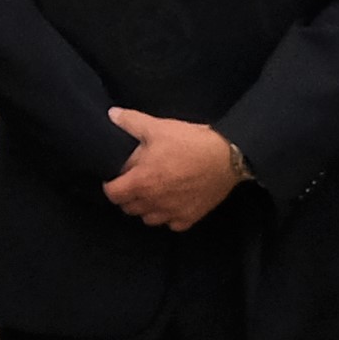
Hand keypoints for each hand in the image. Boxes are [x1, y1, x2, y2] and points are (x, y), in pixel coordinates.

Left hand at [101, 110, 240, 230]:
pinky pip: (172, 224)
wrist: (227, 157)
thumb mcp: (158, 127)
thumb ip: (131, 122)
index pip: (113, 195)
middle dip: (127, 196)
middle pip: (129, 208)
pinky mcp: (190, 218)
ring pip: (148, 218)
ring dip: (146, 208)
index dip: (110, 185)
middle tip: (135, 181)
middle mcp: (154, 202)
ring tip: (153, 192)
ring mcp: (172, 213)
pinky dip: (169, 216)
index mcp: (141, 182)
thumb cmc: (190, 143)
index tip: (115, 178)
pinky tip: (173, 202)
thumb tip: (112, 115)